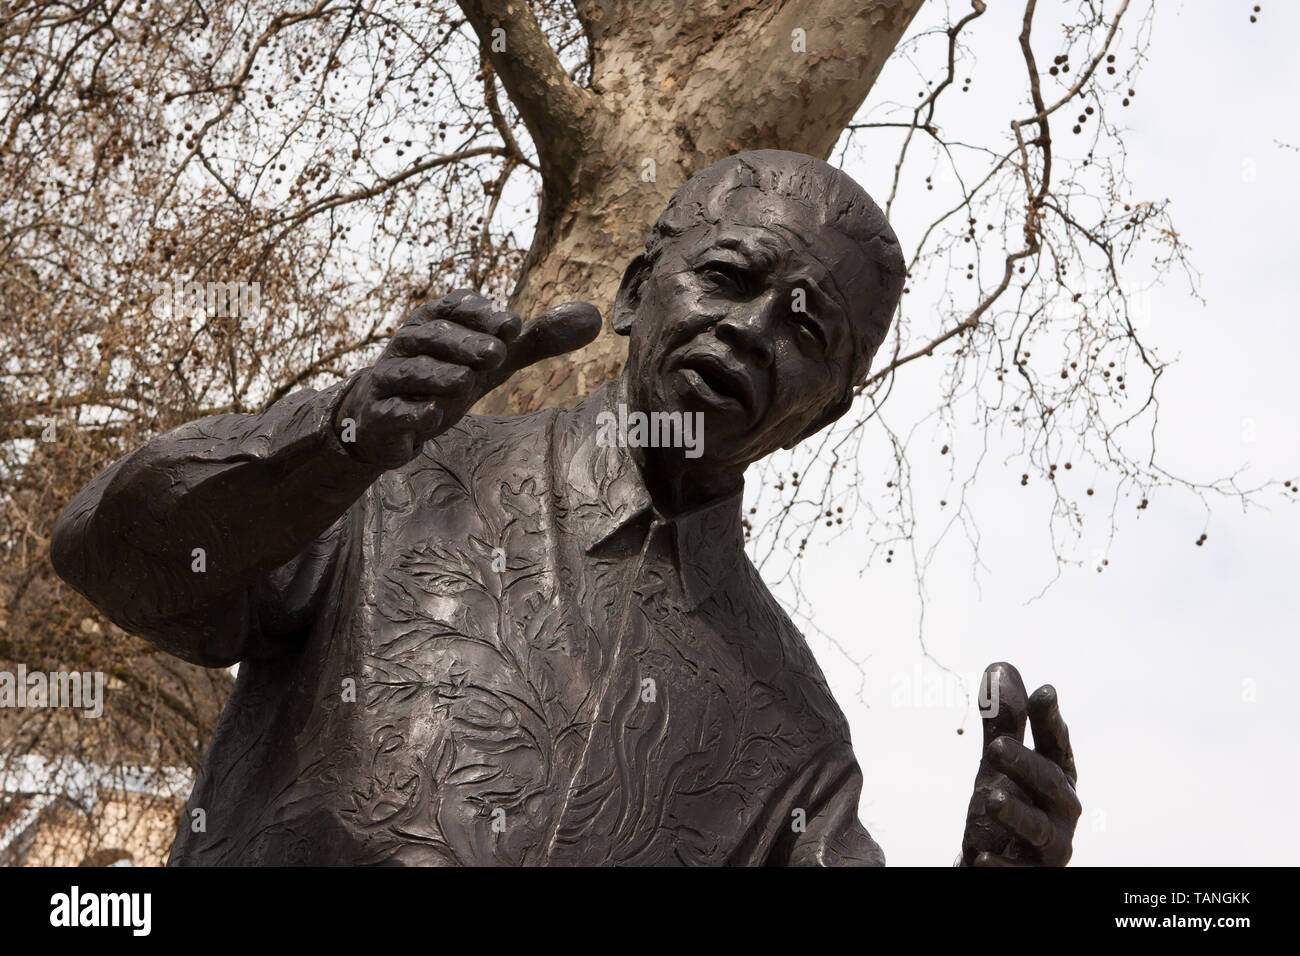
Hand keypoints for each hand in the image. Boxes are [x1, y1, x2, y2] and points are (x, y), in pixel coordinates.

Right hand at [334, 290, 600, 467]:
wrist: (389, 419)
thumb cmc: (447, 377)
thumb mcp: (494, 359)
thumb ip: (539, 340)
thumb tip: (594, 317)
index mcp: (436, 321)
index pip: (456, 307)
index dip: (483, 314)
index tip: (514, 326)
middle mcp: (408, 343)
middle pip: (433, 336)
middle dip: (465, 343)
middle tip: (499, 354)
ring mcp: (390, 378)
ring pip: (410, 370)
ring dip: (437, 375)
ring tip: (465, 382)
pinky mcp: (380, 413)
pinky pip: (391, 410)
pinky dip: (410, 412)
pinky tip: (432, 416)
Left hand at [960, 662, 1079, 865]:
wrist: (1001, 863)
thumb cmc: (1010, 805)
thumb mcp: (1001, 762)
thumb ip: (1003, 721)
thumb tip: (1002, 667)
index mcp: (1057, 777)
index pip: (1057, 745)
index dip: (1051, 720)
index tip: (1044, 691)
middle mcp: (1061, 811)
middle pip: (1050, 784)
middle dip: (1026, 764)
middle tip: (995, 747)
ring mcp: (1049, 847)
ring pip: (1039, 830)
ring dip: (1015, 813)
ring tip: (987, 798)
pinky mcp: (1030, 874)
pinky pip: (1016, 871)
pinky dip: (1001, 865)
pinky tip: (981, 855)